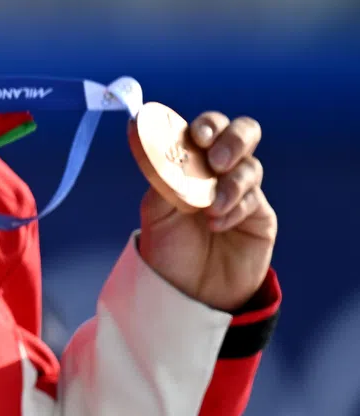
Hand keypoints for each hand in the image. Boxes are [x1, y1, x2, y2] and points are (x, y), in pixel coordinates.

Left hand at [139, 112, 275, 310]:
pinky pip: (254, 200)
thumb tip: (157, 142)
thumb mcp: (155, 210)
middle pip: (244, 133)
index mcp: (192, 161)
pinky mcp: (260, 216)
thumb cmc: (167, 247)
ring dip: (231, 184)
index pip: (207, 128)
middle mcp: (220, 171)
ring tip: (210, 209)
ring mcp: (242, 191)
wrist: (187, 290)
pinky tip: (217, 225)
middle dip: (234, 140)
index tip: (198, 137)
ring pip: (251, 167)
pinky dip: (235, 209)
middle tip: (217, 161)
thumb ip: (161, 177)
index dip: (208, 125)